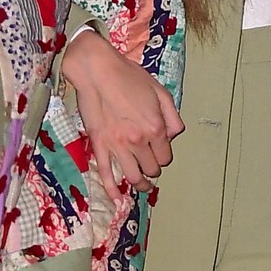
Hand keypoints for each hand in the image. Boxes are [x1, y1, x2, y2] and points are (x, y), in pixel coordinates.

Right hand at [62, 29, 183, 206]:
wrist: (97, 70)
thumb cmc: (128, 76)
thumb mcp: (159, 91)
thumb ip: (171, 116)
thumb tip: (174, 135)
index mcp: (155, 127)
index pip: (166, 156)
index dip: (164, 155)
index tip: (159, 152)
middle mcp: (139, 140)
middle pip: (152, 168)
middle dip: (153, 168)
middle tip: (149, 164)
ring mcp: (118, 145)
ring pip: (133, 176)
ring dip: (140, 184)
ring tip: (142, 185)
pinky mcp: (99, 145)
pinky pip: (106, 173)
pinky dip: (112, 190)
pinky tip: (117, 199)